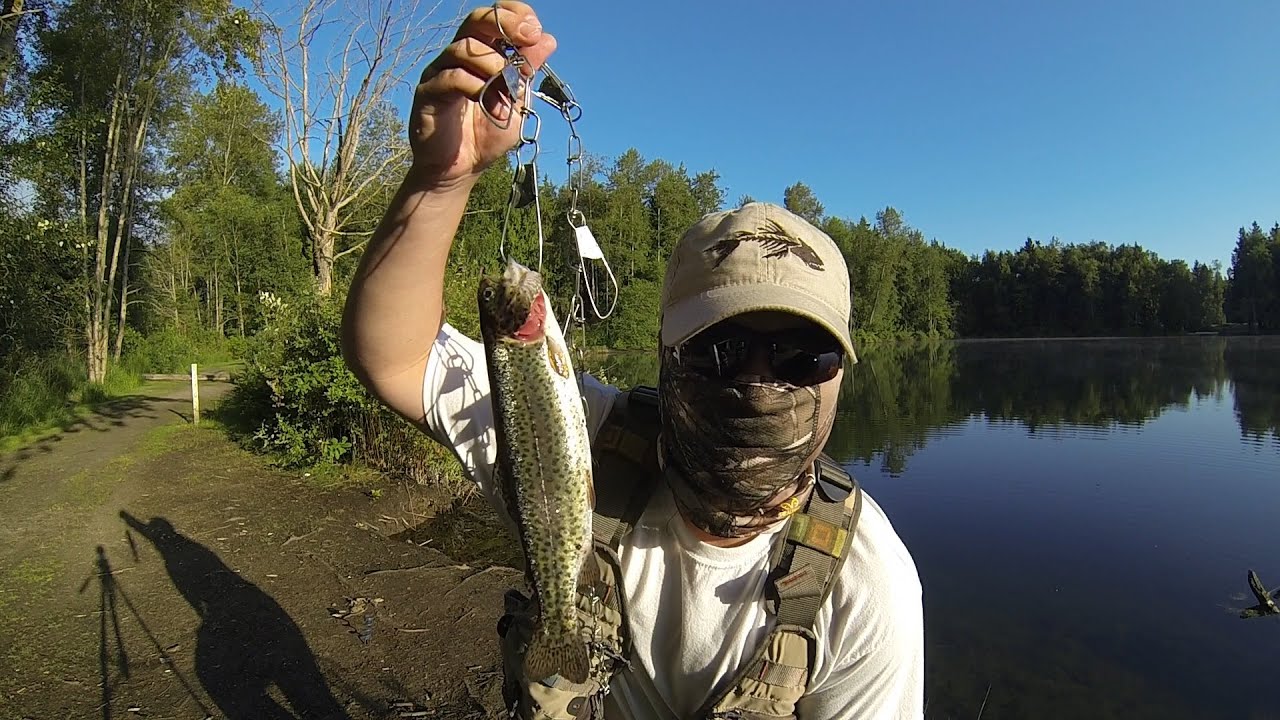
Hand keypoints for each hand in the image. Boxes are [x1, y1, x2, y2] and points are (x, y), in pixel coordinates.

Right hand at [410, 1, 556, 187]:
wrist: (460, 169)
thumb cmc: (485, 134)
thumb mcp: (516, 102)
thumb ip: (526, 72)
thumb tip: (547, 40)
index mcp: (480, 54)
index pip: (493, 18)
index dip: (514, 15)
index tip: (535, 30)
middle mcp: (458, 57)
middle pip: (475, 21)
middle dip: (505, 24)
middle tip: (528, 36)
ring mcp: (440, 72)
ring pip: (464, 48)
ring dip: (494, 66)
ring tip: (506, 89)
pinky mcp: (428, 93)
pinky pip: (451, 77)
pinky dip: (475, 86)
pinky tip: (486, 101)